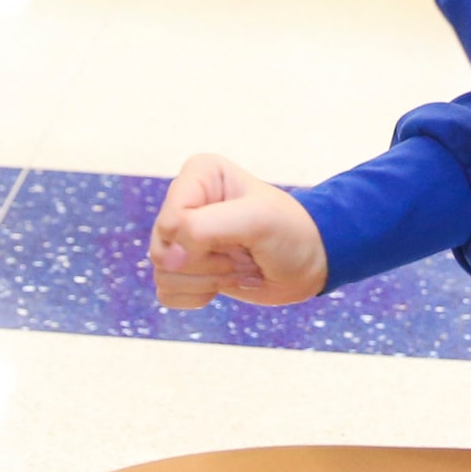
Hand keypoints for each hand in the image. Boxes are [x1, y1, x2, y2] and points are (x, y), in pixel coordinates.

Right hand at [151, 154, 327, 309]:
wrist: (308, 262)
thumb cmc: (289, 232)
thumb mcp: (256, 220)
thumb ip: (204, 228)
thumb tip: (165, 258)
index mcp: (197, 175)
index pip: (170, 220)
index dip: (199, 241)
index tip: (237, 240)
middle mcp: (183, 202)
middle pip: (162, 250)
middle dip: (207, 263)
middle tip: (242, 255)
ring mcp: (179, 236)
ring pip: (163, 274)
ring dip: (207, 280)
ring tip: (238, 267)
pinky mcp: (182, 267)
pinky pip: (167, 293)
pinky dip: (198, 296)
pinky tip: (223, 282)